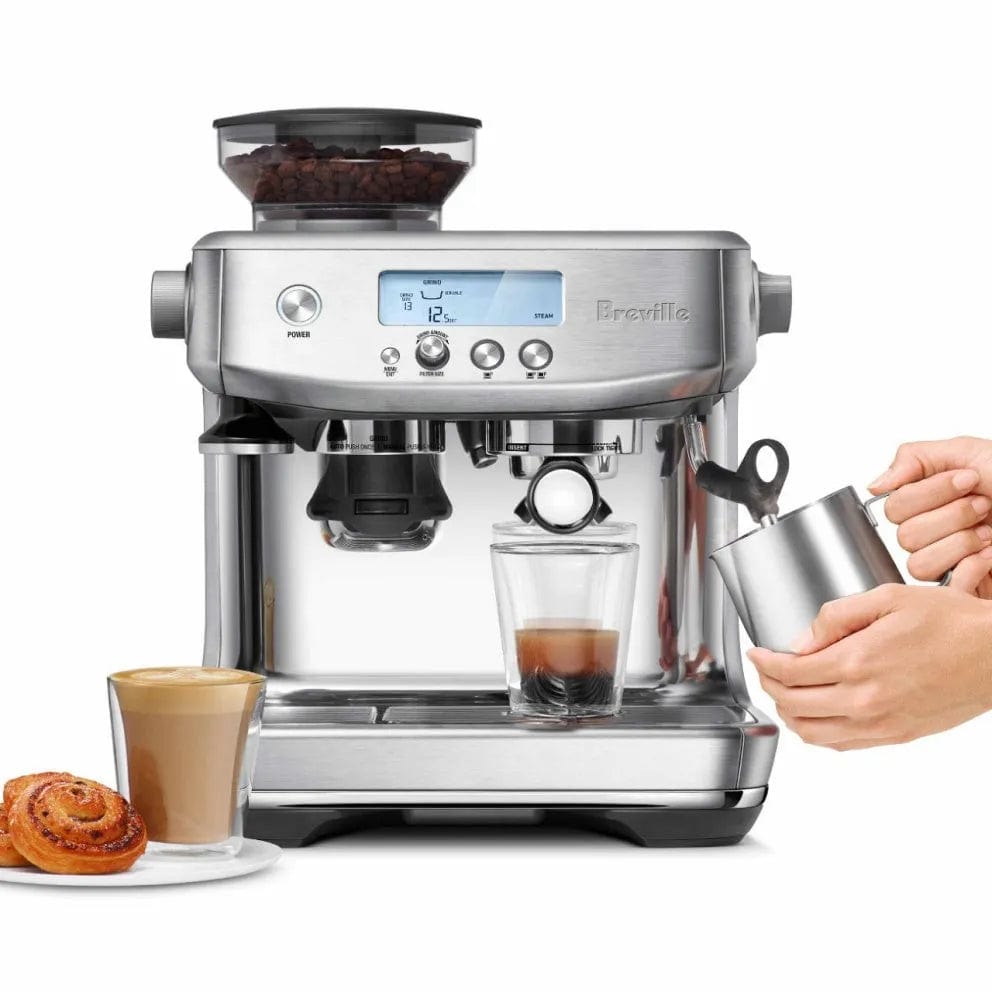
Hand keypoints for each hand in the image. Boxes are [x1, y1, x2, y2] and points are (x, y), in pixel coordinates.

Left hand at [748, 584, 991, 749]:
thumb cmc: (952, 623)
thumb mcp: (888, 599)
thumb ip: (836, 617)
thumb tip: (801, 640)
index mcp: (857, 662)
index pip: (790, 673)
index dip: (765, 663)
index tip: (758, 654)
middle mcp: (864, 700)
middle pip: (793, 704)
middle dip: (769, 686)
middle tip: (766, 669)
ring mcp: (880, 724)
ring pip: (812, 733)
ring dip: (789, 713)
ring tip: (784, 692)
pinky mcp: (896, 736)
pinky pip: (842, 745)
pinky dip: (817, 732)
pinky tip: (816, 713)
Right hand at [870, 436, 991, 595]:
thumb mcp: (969, 453)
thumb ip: (914, 459)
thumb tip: (874, 484)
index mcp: (928, 500)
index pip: (893, 505)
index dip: (930, 493)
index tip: (968, 479)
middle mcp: (931, 531)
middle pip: (903, 534)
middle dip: (951, 515)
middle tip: (984, 506)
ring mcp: (946, 560)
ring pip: (917, 560)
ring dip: (961, 540)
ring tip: (989, 531)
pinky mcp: (962, 586)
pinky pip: (940, 583)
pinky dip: (972, 565)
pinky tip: (991, 554)